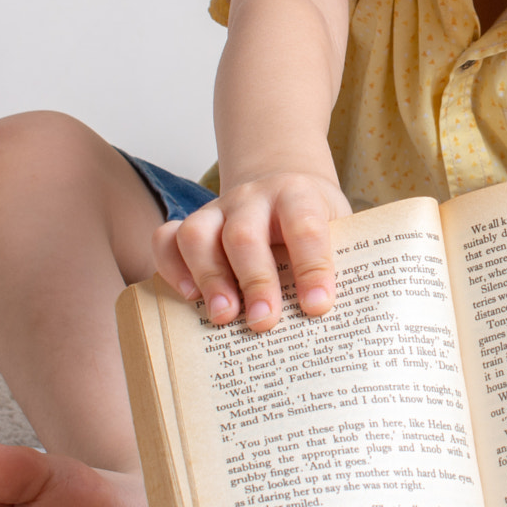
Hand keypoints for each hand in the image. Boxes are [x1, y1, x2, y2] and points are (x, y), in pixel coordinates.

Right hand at [152, 170, 350, 331]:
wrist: (285, 184)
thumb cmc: (315, 220)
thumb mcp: (340, 229)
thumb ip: (338, 263)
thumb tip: (340, 322)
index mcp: (299, 195)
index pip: (305, 227)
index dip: (312, 268)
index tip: (317, 307)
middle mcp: (254, 198)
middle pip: (244, 236)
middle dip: (254, 282)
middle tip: (263, 321)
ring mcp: (218, 209)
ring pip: (197, 234)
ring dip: (209, 278)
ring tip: (223, 317)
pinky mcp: (193, 223)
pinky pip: (166, 239)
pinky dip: (171, 268)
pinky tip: (189, 297)